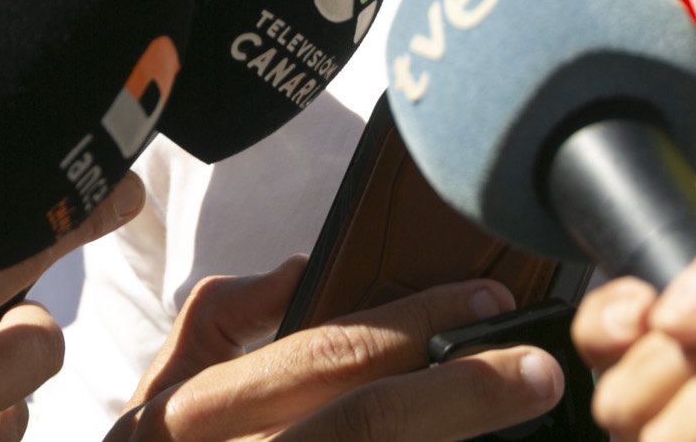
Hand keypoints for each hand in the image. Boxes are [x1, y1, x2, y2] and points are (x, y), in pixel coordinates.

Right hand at [109, 270, 561, 441]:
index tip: (488, 299)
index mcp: (187, 420)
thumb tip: (298, 270)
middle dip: (462, 395)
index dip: (415, 325)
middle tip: (539, 372)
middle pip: (364, 424)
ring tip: (530, 410)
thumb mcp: (156, 401)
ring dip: (459, 435)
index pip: (323, 355)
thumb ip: (215, 325)